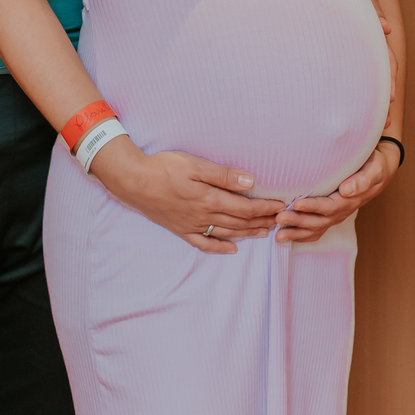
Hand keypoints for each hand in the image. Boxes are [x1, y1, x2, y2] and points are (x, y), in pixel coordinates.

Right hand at [90, 137, 283, 253]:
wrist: (134, 182)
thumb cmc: (164, 167)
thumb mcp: (195, 165)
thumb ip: (223, 175)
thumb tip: (250, 182)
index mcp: (210, 199)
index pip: (244, 207)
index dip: (264, 208)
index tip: (281, 207)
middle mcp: (203, 216)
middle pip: (238, 222)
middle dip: (261, 221)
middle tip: (279, 221)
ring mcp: (192, 225)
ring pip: (226, 233)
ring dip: (247, 234)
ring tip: (263, 233)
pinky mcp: (180, 230)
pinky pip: (204, 243)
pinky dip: (219, 247)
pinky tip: (231, 249)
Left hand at [274, 140, 400, 244]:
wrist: (379, 170)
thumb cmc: (374, 166)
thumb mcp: (373, 170)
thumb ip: (362, 180)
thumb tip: (347, 190)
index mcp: (349, 200)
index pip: (328, 206)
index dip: (312, 207)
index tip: (296, 204)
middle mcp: (341, 211)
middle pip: (318, 221)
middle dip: (298, 221)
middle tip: (279, 217)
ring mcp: (335, 215)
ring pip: (315, 228)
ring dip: (297, 232)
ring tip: (278, 234)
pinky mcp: (330, 215)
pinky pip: (316, 230)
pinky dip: (301, 235)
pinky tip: (286, 236)